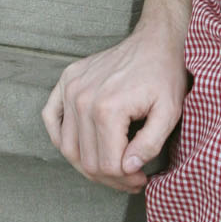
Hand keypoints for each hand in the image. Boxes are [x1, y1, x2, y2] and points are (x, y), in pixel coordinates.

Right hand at [42, 21, 188, 194]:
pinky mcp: (66, 80)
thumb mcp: (169, 113)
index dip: (126, 180)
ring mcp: (70, 88)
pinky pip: (51, 119)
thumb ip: (149, 145)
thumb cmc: (164, 76)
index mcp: (107, 109)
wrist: (155, 40)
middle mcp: (82, 99)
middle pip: (86, 161)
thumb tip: (127, 169)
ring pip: (68, 147)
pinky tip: (82, 145)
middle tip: (130, 178)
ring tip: (112, 166)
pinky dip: (61, 138)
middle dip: (110, 178)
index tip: (142, 179)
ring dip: (88, 165)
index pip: (108, 165)